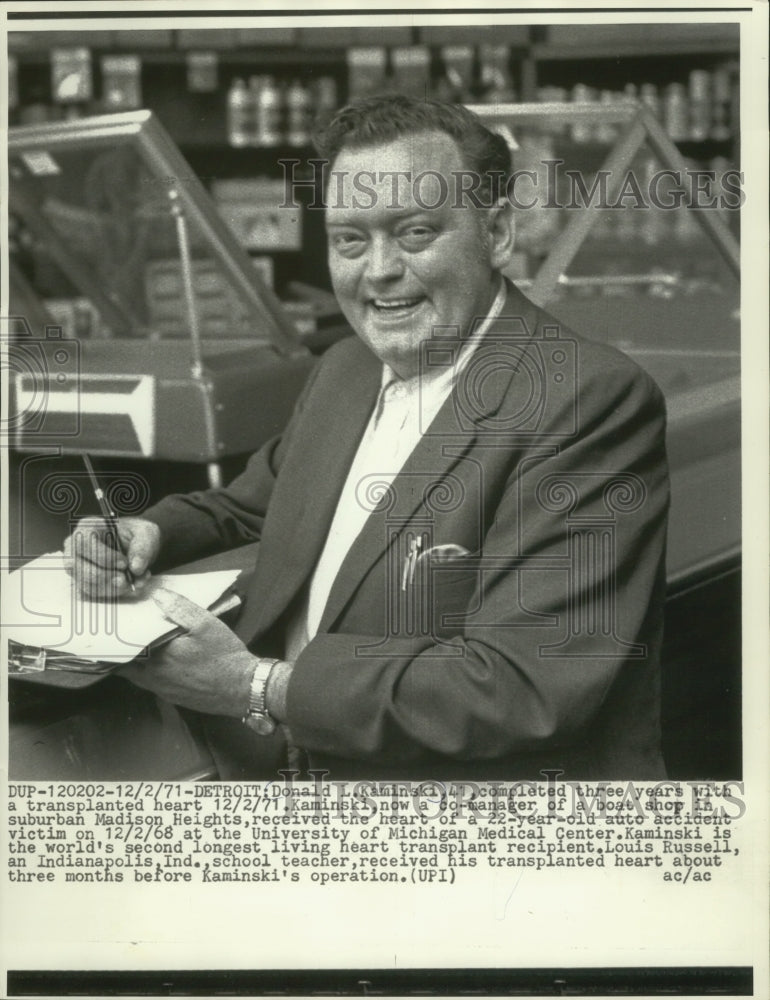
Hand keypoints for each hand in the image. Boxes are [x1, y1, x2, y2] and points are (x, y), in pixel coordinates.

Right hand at [63, 516, 160, 598]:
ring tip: (134, 581)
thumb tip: (136, 568)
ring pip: (86, 584)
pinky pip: (94, 594)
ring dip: (113, 587)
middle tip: (126, 578)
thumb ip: (143, 547)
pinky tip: (129, 586)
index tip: (124, 563)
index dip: (103, 556)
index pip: (84, 542)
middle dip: (106, 576)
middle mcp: (75, 548)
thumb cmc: (136, 536)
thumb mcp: (146, 534)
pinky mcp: (83, 583)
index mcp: (87, 527)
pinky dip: (114, 593)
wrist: (136, 548)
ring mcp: (76, 567)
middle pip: (77, 566)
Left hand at [117, 588, 255, 717]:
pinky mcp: (172, 697)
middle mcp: (154, 677)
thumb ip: (179, 607)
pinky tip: (160, 663)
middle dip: (120, 653)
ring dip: (134, 664)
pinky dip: (148, 673)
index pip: (123, 649)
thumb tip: (157, 594)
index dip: (114, 640)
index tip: (110, 630)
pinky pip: (151, 684)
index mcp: (158, 656)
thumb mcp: (205, 623)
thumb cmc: (224, 654)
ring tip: (137, 648)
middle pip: (125, 666)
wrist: (243, 688)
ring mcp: (162, 690)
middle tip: (119, 638)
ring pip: (137, 677)